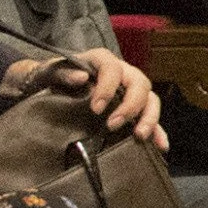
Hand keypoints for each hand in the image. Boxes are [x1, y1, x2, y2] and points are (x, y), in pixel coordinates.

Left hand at [8, 47, 165, 149]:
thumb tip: (82, 78)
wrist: (47, 87)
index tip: (96, 108)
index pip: (112, 69)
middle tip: (112, 125)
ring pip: (150, 99)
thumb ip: (62, 72)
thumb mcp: (49, 72)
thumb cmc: (48, 77)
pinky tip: (160, 146)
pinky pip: (150, 118)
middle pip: (139, 84)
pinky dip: (157, 131)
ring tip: (139, 136)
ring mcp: (129, 91)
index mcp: (102, 61)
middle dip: (130, 106)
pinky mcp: (131, 109)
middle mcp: (122, 73)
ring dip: (149, 118)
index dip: (108, 87)